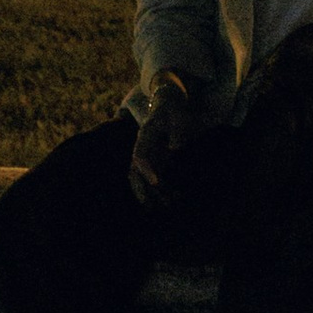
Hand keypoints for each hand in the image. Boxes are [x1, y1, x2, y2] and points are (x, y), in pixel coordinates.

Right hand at [128, 86, 194, 209]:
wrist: (167, 104)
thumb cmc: (172, 110)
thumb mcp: (177, 117)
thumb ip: (177, 132)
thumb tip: (174, 149)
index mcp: (144, 136)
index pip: (140, 156)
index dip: (146, 170)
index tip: (156, 182)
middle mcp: (142, 148)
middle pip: (135, 172)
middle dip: (140, 189)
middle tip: (149, 206)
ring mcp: (147, 155)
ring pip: (143, 178)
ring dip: (151, 193)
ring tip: (164, 207)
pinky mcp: (155, 160)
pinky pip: (155, 177)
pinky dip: (161, 188)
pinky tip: (173, 198)